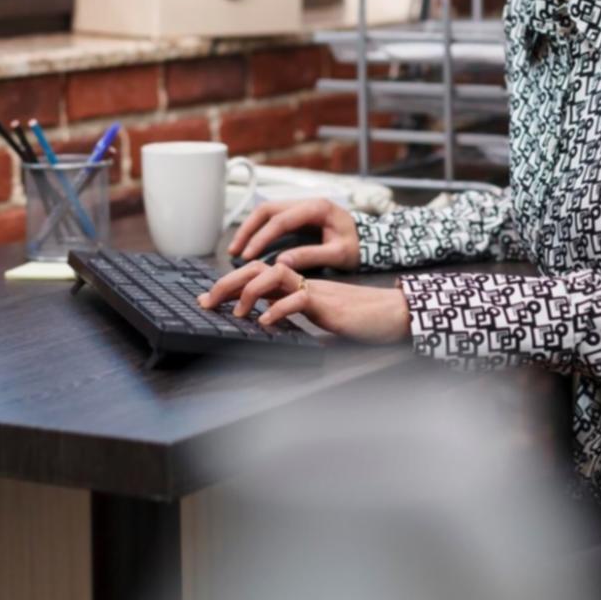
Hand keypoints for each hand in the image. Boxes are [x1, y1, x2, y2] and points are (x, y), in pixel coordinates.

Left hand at [197, 261, 409, 344]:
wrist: (394, 315)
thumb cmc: (361, 319)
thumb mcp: (320, 319)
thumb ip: (299, 319)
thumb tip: (273, 331)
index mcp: (299, 285)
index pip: (259, 275)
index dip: (232, 284)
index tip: (210, 299)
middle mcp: (303, 283)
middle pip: (259, 269)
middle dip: (228, 282)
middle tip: (206, 301)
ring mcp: (315, 290)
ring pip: (275, 275)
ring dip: (250, 292)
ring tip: (237, 312)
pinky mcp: (329, 304)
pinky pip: (299, 299)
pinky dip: (278, 310)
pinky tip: (267, 323)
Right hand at [227, 198, 361, 270]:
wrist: (371, 239)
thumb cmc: (359, 246)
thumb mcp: (338, 255)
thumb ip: (310, 256)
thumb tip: (281, 262)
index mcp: (318, 208)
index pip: (281, 220)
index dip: (261, 238)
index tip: (248, 255)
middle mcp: (307, 202)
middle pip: (268, 209)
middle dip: (248, 229)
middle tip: (235, 251)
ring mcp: (302, 206)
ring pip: (267, 211)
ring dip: (250, 228)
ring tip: (237, 248)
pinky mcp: (299, 214)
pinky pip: (273, 217)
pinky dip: (259, 229)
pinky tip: (250, 244)